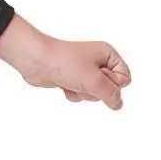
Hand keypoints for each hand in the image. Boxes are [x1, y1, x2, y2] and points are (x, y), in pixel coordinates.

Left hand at [0, 14, 131, 110]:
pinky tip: (63, 85)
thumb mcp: (93, 79)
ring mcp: (84, 72)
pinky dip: (72, 93)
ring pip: (94, 94)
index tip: (97, 76)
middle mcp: (98, 62)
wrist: (35, 60)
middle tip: (83, 79)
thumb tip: (118, 104)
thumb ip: (110, 94)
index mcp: (108, 54)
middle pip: (109, 88)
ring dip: (82, 92)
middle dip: (95, 89)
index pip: (124, 78)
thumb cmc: (64, 62)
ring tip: (72, 81)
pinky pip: (80, 95)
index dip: (112, 83)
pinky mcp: (72, 80)